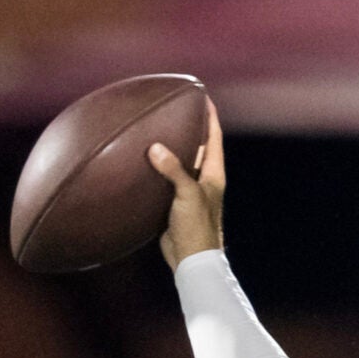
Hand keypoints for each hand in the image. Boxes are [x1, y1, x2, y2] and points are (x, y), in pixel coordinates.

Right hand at [147, 99, 225, 266]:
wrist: (192, 259)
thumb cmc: (197, 228)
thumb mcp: (187, 196)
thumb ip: (174, 171)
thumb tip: (155, 148)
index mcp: (214, 175)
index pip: (214, 139)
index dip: (210, 118)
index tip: (203, 97)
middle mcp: (204, 181)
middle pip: (199, 147)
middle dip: (190, 127)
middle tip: (177, 107)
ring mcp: (189, 191)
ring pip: (181, 162)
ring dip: (172, 146)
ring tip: (157, 126)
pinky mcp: (175, 202)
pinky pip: (166, 177)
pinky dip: (158, 166)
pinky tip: (144, 158)